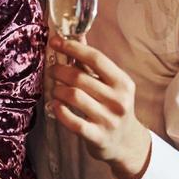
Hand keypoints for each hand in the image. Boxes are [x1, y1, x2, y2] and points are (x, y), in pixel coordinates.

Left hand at [46, 35, 151, 178]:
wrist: (126, 143)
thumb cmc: (114, 107)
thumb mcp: (112, 85)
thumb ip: (93, 63)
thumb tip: (76, 36)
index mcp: (123, 83)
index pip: (96, 59)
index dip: (73, 48)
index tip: (56, 42)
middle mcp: (118, 100)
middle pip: (80, 77)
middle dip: (60, 71)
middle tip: (52, 70)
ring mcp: (108, 119)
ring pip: (74, 96)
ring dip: (58, 89)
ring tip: (55, 88)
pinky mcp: (97, 137)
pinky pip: (72, 121)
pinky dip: (60, 110)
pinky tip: (55, 105)